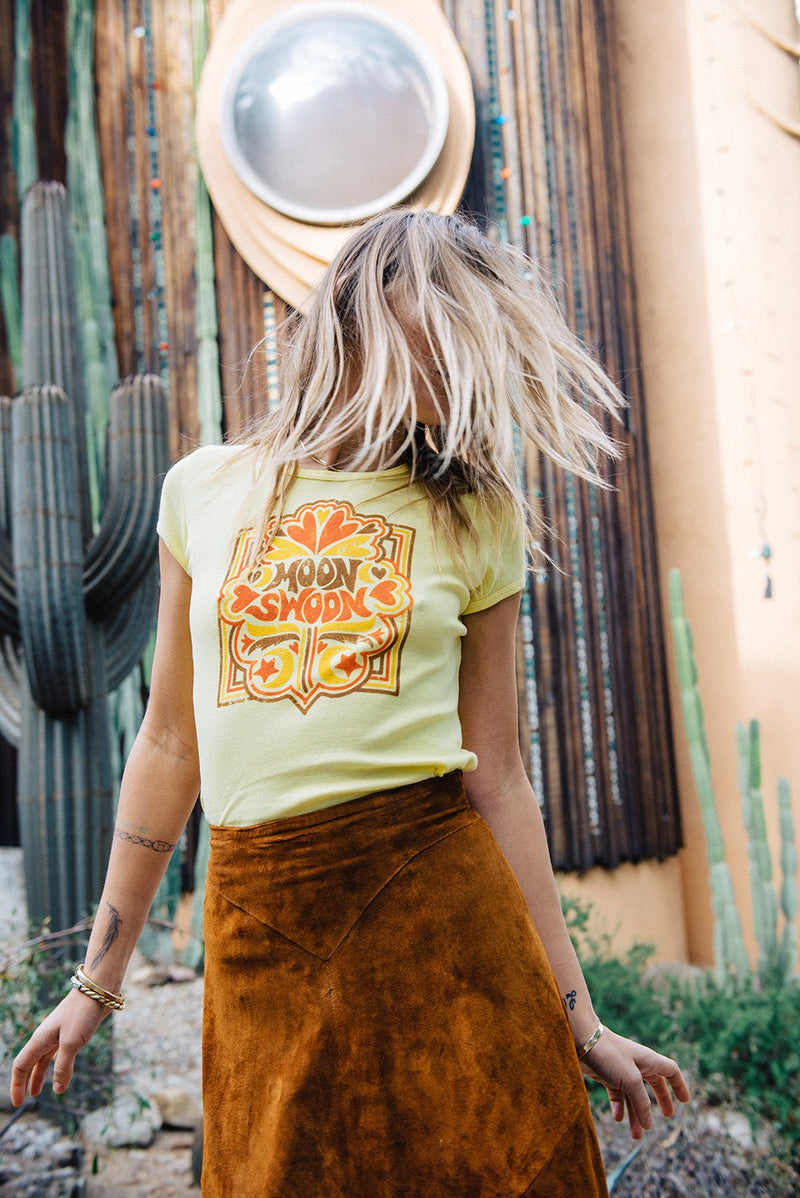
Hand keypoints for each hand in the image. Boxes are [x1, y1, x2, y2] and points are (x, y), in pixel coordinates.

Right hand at [10, 989, 109, 1105]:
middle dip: (26, 1082)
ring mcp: (58, 1033)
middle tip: (25, 1101)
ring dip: (40, 1075)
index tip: (18, 1103)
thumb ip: (63, 1067)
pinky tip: (60, 1072)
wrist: (98, 990)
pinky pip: (57, 1053)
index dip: (17, 1085)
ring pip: (43, 1059)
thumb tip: (58, 1090)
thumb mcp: (71, 1043)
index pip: (21, 1066)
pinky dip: (55, 1066)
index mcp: (40, 1039)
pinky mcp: (71, 1031)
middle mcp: (45, 1036)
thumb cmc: (82, 1013)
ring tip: (38, 1092)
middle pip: (30, 1063)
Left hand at [578, 1025, 689, 1138]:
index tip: (684, 1101)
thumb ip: (642, 1103)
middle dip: (660, 1100)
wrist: (581, 1040)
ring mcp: (621, 1069)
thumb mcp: (631, 1081)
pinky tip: (618, 1118)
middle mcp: (637, 1064)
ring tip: (636, 1135)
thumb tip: (648, 1124)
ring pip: (634, 1094)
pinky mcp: (607, 1074)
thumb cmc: (609, 1055)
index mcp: (648, 1060)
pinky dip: (620, 1106)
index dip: (679, 1085)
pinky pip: (618, 1093)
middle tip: (666, 1116)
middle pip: (654, 1083)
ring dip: (636, 1113)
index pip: (670, 1071)